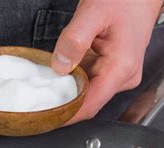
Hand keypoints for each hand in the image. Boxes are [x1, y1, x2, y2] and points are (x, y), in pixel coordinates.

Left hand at [51, 0, 162, 123]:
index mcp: (122, 67)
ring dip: (69, 90)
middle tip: (39, 101)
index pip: (92, 104)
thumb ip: (75, 39)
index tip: (47, 119)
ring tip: (48, 86)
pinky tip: (62, 73)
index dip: (68, 115)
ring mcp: (120, 75)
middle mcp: (124, 76)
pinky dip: (75, 79)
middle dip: (65, 103)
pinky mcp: (115, 70)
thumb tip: (60, 66)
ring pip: (89, 92)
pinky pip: (92, 81)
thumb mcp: (93, 12)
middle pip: (89, 101)